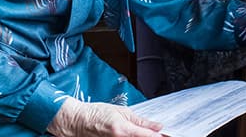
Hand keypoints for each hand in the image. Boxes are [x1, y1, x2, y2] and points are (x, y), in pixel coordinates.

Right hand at [47, 98, 162, 136]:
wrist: (78, 122)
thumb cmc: (97, 114)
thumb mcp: (121, 111)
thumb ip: (141, 122)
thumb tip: (158, 127)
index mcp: (123, 130)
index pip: (148, 136)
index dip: (160, 136)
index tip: (167, 135)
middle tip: (157, 134)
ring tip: (146, 133)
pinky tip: (133, 135)